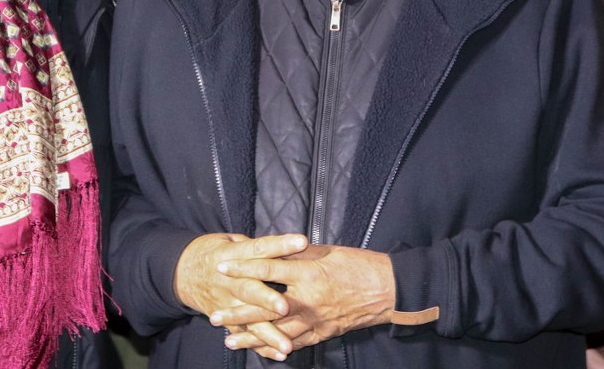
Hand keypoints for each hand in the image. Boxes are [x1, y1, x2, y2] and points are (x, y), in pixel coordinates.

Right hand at [174, 233, 306, 359]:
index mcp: (231, 255)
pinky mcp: (225, 320)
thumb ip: (253, 247)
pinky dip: (260, 347)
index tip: (301, 242)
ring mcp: (225, 303)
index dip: (279, 245)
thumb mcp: (229, 240)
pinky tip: (278, 355)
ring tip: (287, 346)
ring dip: (268, 333)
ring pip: (248, 319)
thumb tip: (282, 247)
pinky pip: (244, 335)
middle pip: (249, 289)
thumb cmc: (212, 252)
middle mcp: (228, 280)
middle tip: (285, 307)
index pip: (258, 249)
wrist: (181, 272)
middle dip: (267, 299)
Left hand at [219, 244, 394, 351]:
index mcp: (309, 273)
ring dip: (253, 336)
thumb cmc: (358, 264)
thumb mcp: (325, 252)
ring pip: (278, 331)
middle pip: (266, 308)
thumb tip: (270, 253)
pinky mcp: (325, 333)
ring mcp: (317, 320)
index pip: (268, 269)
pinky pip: (297, 343)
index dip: (243, 268)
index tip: (221, 267)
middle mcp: (309, 299)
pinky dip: (278, 347)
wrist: (388, 289)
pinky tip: (262, 351)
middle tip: (215, 316)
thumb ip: (295, 256)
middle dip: (239, 313)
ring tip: (230, 339)